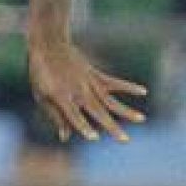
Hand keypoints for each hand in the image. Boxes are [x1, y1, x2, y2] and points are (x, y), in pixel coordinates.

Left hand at [28, 39, 145, 142]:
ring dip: (126, 111)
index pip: (73, 116)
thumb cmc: (41, 74)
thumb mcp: (42, 97)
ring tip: (141, 119)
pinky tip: (144, 91)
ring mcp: (89, 82)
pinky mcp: (96, 75)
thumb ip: (56, 117)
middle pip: (98, 112)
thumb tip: (65, 138)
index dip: (83, 127)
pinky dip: (129, 87)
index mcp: (61, 97)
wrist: (49, 45)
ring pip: (110, 100)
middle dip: (111, 126)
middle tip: (125, 140)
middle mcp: (78, 91)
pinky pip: (115, 82)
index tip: (94, 138)